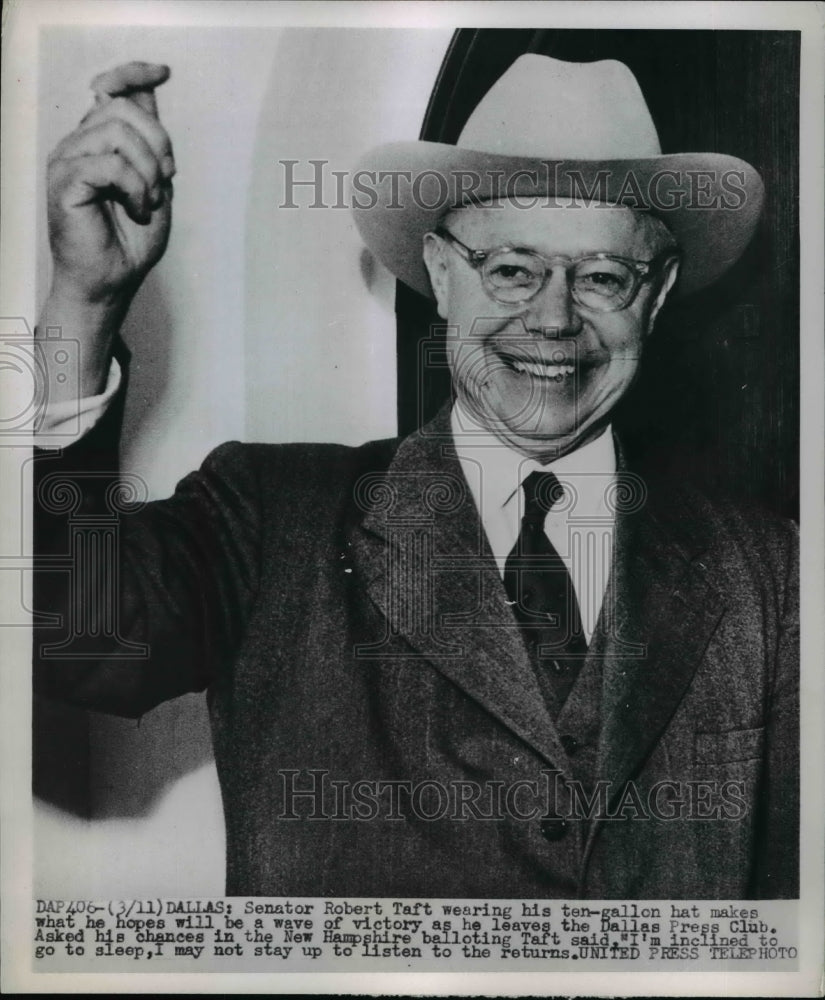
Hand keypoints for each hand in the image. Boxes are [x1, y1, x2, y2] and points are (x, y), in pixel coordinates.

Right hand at [47, 61, 174, 306]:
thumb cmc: (131, 241)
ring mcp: (68, 160)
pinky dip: (135, 188)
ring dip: (148, 171)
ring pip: (118, 133)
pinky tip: (138, 209)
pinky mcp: (64, 181)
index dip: (135, 72)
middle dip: (159, 144)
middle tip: (165, 183)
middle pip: (124, 109)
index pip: (112, 89)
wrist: (112, 281)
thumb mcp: (155, 185)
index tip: (164, 72)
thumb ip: (152, 145)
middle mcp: (80, 144)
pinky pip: (109, 164)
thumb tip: (150, 92)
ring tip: (149, 202)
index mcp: (101, 142)